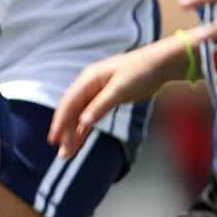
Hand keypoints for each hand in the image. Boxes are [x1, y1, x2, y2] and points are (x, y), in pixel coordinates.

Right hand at [50, 44, 176, 156]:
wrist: (162, 63)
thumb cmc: (142, 71)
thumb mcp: (121, 89)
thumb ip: (101, 105)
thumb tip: (83, 122)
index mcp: (89, 79)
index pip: (68, 103)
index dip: (60, 121)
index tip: (54, 139)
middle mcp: (89, 85)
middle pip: (71, 111)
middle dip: (65, 131)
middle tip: (62, 153)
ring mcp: (97, 92)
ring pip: (80, 115)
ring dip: (74, 133)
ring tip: (68, 152)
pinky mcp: (107, 98)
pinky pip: (90, 115)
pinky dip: (85, 128)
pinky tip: (80, 140)